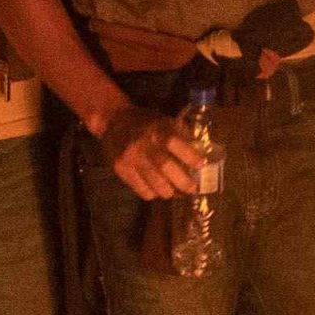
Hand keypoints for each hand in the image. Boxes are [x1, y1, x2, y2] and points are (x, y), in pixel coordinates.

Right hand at [91, 101, 206, 205]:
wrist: (113, 120)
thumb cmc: (145, 122)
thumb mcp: (164, 121)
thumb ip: (181, 135)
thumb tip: (200, 152)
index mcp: (156, 129)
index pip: (174, 142)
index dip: (189, 155)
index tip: (200, 165)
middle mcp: (143, 144)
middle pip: (164, 166)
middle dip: (182, 181)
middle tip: (191, 188)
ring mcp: (130, 158)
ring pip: (153, 182)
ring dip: (168, 191)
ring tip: (175, 192)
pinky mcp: (120, 169)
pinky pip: (140, 189)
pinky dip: (152, 193)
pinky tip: (157, 190)